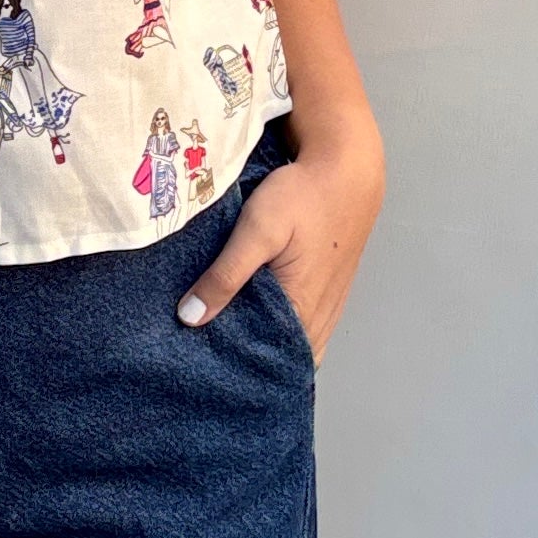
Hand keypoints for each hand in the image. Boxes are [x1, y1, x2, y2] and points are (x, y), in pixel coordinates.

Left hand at [177, 128, 384, 360]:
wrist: (347, 169)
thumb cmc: (303, 196)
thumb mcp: (256, 230)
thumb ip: (225, 275)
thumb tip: (190, 318)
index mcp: (302, 311)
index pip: (268, 363)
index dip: (236, 368)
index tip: (201, 366)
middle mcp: (320, 318)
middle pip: (282, 359)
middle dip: (247, 359)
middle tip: (206, 354)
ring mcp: (328, 306)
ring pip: (293, 344)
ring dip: (265, 344)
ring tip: (225, 337)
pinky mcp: (329, 291)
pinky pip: (303, 325)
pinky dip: (280, 328)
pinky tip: (254, 316)